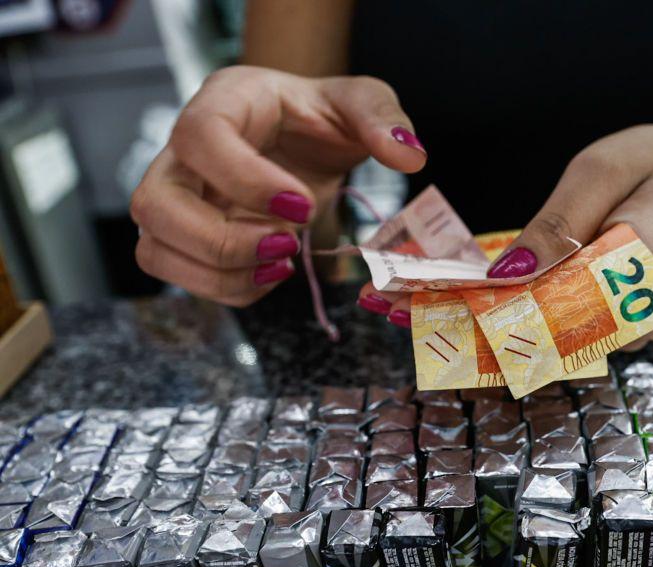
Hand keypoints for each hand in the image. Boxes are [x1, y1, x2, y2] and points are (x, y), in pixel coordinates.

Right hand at [131, 66, 426, 305]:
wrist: (304, 140)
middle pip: (154, 205)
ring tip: (283, 265)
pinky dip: (229, 289)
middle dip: (222, 242)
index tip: (302, 206)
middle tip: (288, 246)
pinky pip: (181, 274)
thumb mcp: (361, 103)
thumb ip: (384, 118)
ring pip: (155, 248)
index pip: (200, 136)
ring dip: (220, 274)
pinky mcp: (187, 236)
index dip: (244, 179)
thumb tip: (410, 156)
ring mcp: (179, 197)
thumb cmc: (322, 116)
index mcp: (224, 102)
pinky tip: (275, 274)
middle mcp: (183, 151)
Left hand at [484, 124, 652, 349]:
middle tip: (512, 268)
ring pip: (571, 334)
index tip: (477, 291)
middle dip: (525, 301)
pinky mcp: (643, 336)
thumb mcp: (603, 169)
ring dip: (546, 303)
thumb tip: (505, 273)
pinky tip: (574, 274)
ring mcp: (650, 330)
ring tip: (558, 260)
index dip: (513, 297)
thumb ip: (557, 221)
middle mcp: (652, 309)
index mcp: (646, 258)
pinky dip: (568, 306)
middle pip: (561, 328)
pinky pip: (588, 331)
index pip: (560, 301)